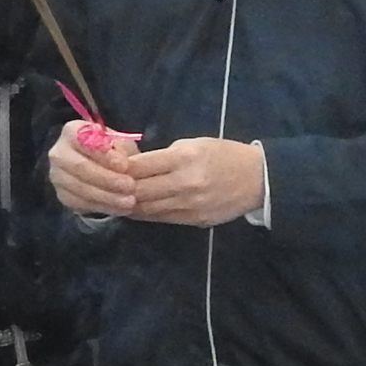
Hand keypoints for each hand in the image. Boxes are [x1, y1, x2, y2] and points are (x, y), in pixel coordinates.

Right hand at [47, 115, 144, 215]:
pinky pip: (80, 203)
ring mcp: (57, 175)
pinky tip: (120, 209)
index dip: (104, 154)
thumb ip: (120, 149)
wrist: (100, 166)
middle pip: (79, 166)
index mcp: (72, 132)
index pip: (84, 141)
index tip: (125, 165)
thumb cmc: (112, 150)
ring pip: (80, 188)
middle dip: (107, 178)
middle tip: (131, 186)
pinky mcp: (62, 194)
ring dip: (107, 196)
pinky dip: (102, 207)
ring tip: (130, 201)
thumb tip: (123, 163)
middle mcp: (58, 152)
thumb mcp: (120, 142)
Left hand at [118, 137, 267, 227]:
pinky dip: (144, 213)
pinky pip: (160, 218)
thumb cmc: (225, 155)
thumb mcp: (195, 144)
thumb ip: (164, 156)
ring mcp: (189, 205)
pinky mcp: (193, 221)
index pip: (138, 166)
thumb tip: (133, 164)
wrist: (260, 179)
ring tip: (116, 199)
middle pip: (137, 191)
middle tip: (105, 186)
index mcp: (185, 158)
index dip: (117, 168)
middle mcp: (185, 183)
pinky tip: (137, 207)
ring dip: (127, 204)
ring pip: (144, 209)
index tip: (107, 167)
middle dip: (117, 189)